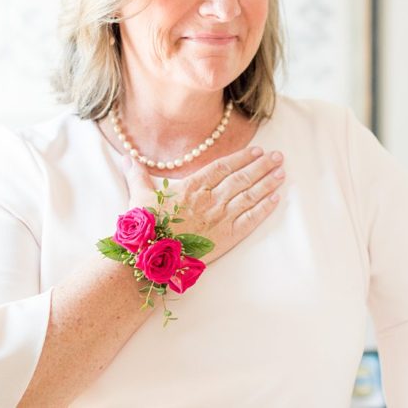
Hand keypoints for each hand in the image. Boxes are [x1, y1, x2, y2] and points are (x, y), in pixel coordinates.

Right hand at [122, 146, 285, 264]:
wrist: (149, 258)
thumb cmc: (144, 228)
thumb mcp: (138, 196)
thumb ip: (137, 174)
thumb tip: (126, 157)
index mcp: (192, 187)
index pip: (223, 167)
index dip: (242, 157)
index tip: (257, 150)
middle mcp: (210, 199)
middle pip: (242, 178)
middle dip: (262, 166)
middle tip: (278, 156)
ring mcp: (220, 218)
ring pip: (249, 195)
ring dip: (267, 183)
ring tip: (281, 172)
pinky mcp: (227, 237)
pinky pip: (250, 219)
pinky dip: (264, 208)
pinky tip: (275, 199)